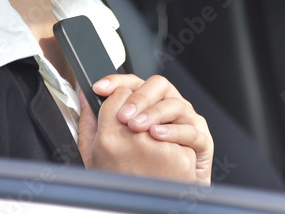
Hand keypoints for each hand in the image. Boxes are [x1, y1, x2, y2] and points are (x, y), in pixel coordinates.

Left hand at [77, 74, 213, 185]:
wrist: (162, 203)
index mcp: (146, 106)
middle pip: (157, 85)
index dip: (116, 82)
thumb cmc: (136, 176)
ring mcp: (186, 122)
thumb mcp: (105, 149)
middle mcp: (167, 110)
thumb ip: (94, 123)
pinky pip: (192, 130)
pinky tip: (157, 135)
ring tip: (137, 127)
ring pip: (175, 103)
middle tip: (123, 116)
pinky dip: (174, 130)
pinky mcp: (201, 140)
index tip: (99, 89)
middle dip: (138, 97)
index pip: (133, 83)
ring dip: (154, 113)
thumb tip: (83, 96)